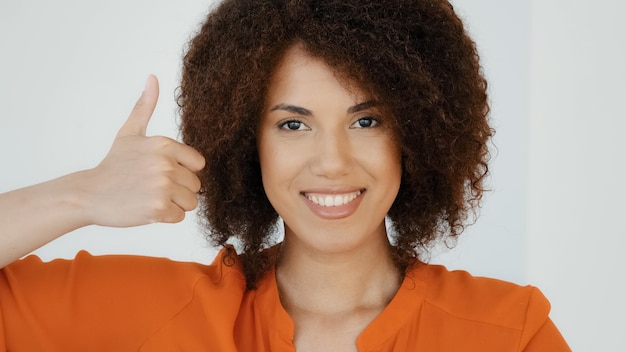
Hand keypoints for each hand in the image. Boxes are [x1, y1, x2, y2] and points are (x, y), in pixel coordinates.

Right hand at [82, 75, 204, 226]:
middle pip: (196, 185)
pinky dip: (166, 217)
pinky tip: (147, 209)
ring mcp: (162, 187)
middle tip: (153, 187)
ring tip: (151, 197)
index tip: (162, 172)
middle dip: (178, 190)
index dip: (184, 171)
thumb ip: (145, 107)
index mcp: (164, 144)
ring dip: (174, 204)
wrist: (89, 194)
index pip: (199, 164)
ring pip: (191, 202)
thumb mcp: (130, 133)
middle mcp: (166, 164)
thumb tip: (152, 77)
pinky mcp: (158, 209)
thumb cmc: (113, 165)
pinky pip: (180, 217)